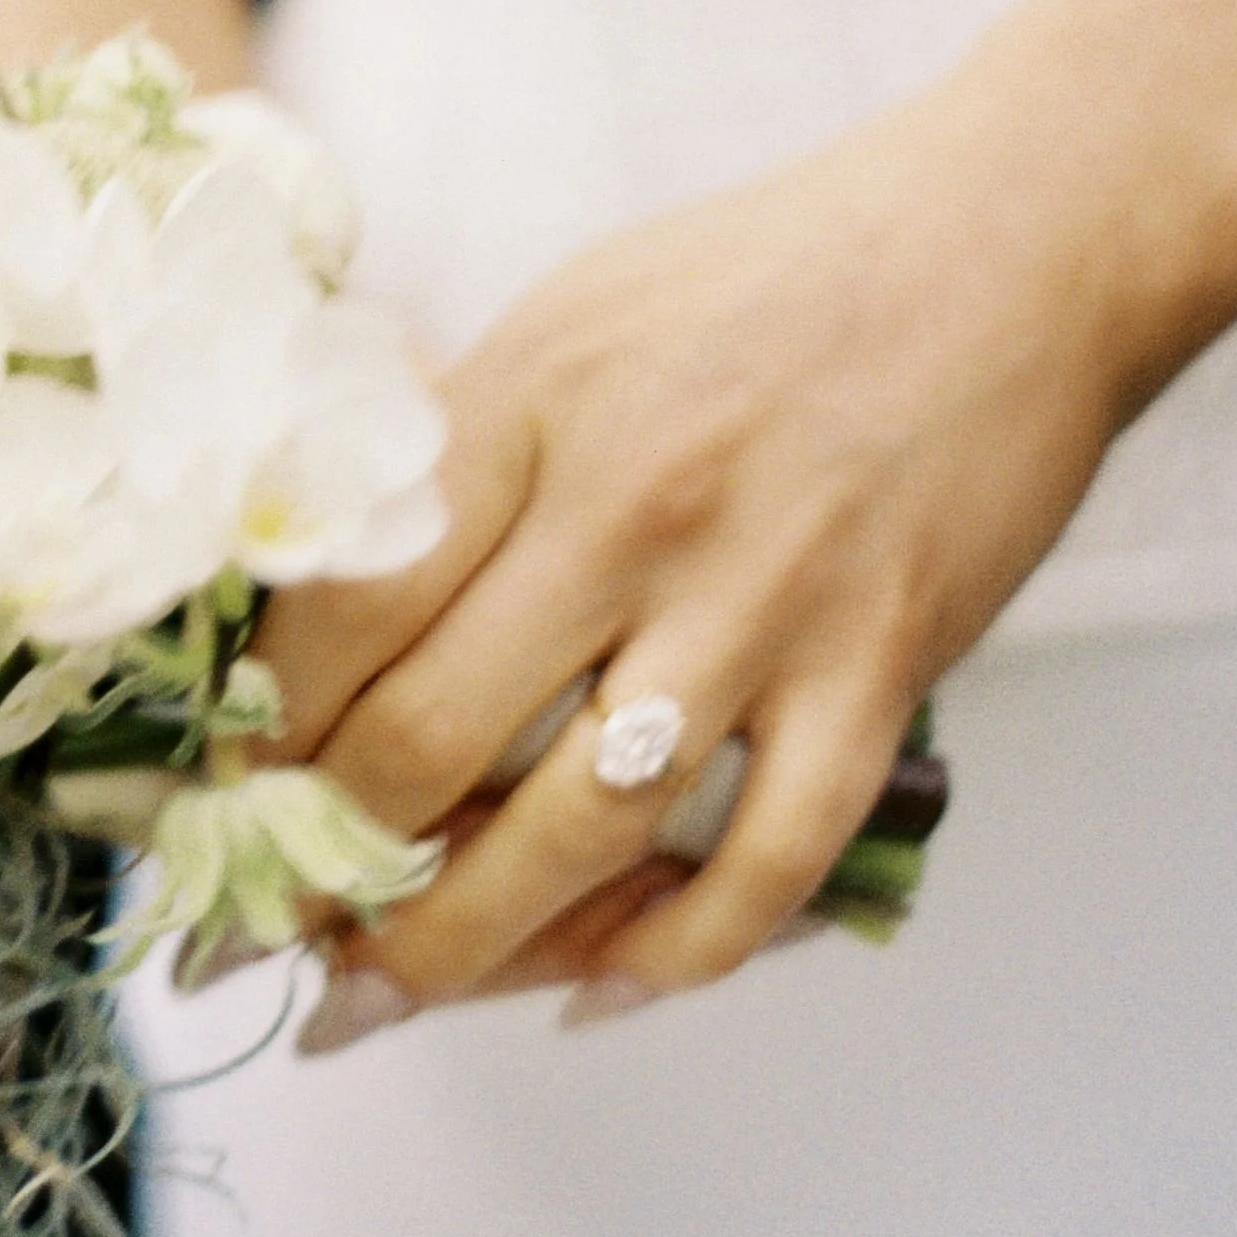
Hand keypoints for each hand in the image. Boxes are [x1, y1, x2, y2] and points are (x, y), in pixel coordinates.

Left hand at [257, 67, 1144, 1026]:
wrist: (1010, 242)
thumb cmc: (774, 276)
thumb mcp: (574, 316)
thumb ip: (459, 445)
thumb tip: (321, 576)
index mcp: (528, 408)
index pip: (344, 608)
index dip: (260, 735)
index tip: (226, 800)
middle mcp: (630, 511)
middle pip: (430, 742)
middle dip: (332, 866)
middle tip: (286, 924)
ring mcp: (761, 600)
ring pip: (575, 833)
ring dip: (464, 945)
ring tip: (393, 994)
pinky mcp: (878, 668)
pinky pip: (763, 863)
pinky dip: (677, 951)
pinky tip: (604, 987)